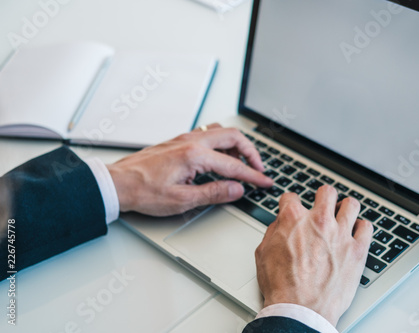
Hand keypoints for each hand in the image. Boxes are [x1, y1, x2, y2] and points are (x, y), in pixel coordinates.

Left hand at [107, 124, 272, 215]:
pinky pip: (208, 134)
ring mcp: (184, 138)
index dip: (253, 176)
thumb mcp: (182, 200)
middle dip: (251, 153)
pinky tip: (220, 158)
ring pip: (221, 132)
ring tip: (241, 165)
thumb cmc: (144, 191)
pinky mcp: (179, 141)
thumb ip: (214, 193)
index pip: (234, 165)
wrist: (118, 183)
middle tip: (258, 170)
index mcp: (194, 155)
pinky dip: (222, 144)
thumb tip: (237, 190)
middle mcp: (191, 141)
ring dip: (236, 145)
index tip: (265, 182)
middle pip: (233, 137)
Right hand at [255, 185, 372, 325]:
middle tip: (322, 204)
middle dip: (323, 196)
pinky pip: (366, 228)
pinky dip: (362, 227)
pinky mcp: (357, 250)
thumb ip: (273, 232)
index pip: (291, 196)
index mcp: (293, 219)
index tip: (292, 207)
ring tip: (343, 214)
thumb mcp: (263, 254)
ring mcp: (341, 234)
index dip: (289, 202)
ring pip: (351, 205)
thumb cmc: (282, 286)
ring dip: (345, 207)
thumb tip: (279, 226)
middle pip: (326, 192)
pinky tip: (356, 231)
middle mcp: (319, 221)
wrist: (300, 309)